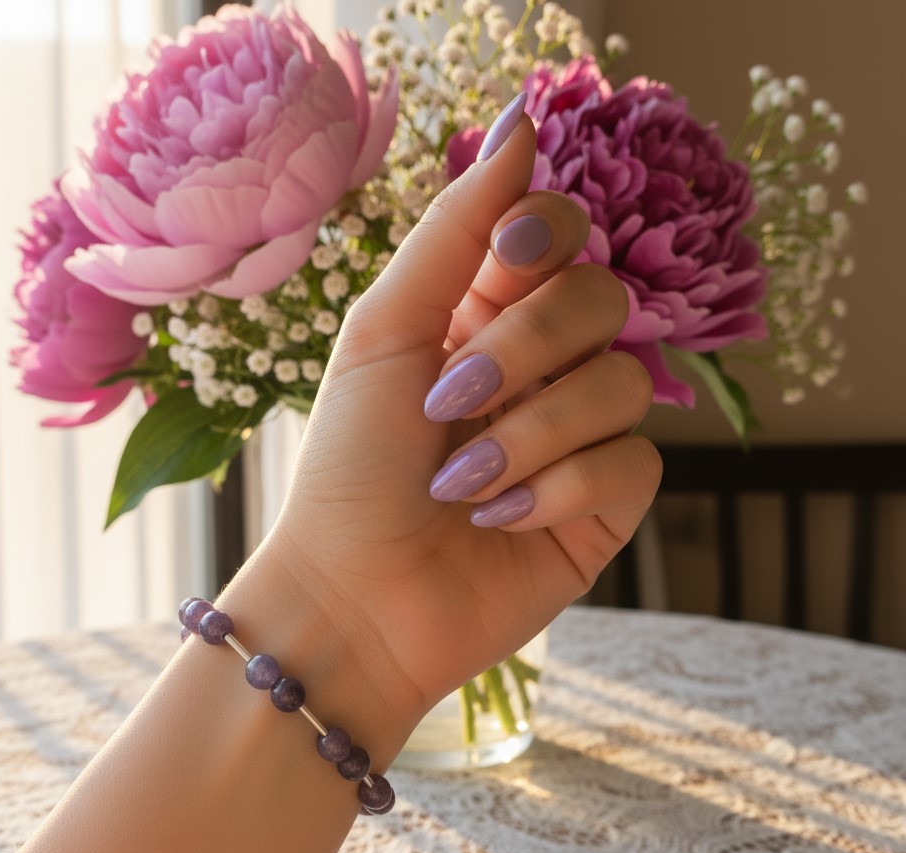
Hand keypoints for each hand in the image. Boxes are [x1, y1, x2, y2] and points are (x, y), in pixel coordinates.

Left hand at [259, 112, 660, 725]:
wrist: (355, 597)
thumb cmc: (351, 466)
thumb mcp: (384, 333)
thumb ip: (453, 232)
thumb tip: (523, 124)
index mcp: (485, 316)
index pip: (562, 233)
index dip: (547, 234)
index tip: (505, 257)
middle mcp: (542, 368)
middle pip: (604, 299)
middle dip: (526, 347)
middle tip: (450, 402)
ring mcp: (580, 436)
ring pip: (625, 384)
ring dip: (532, 432)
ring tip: (461, 484)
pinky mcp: (606, 505)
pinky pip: (632, 464)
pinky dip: (559, 490)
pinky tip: (500, 520)